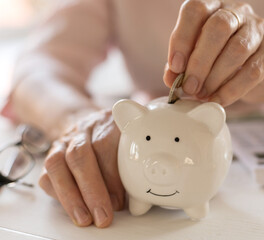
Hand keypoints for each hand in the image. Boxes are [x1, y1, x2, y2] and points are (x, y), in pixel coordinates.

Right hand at [38, 109, 123, 227]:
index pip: (104, 144)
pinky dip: (59, 195)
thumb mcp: (132, 142)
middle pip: (79, 155)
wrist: (94, 123)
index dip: (111, 175)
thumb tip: (136, 199)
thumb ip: (134, 164)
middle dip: (91, 190)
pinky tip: (72, 209)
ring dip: (71, 196)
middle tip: (103, 215)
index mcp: (106, 122)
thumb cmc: (117, 136)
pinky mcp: (51, 156)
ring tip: (84, 218)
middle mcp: (83, 129)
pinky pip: (46, 176)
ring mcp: (64, 141)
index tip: (119, 200)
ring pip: (57, 164)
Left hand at [164, 0, 263, 105]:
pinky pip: (253, 71)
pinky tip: (219, 100)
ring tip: (203, 95)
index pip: (196, 10)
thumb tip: (170, 79)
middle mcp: (238, 12)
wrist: (262, 74)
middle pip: (218, 27)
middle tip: (189, 87)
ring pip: (237, 49)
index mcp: (214, 8)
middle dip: (200, 61)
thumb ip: (183, 66)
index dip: (182, 38)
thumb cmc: (223, 63)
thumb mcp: (200, 60)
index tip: (175, 66)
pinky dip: (232, 90)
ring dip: (215, 77)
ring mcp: (259, 29)